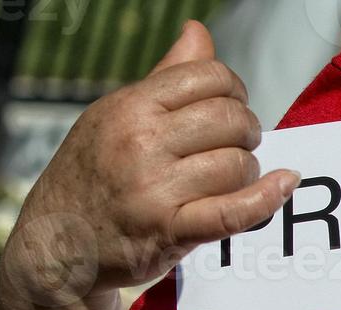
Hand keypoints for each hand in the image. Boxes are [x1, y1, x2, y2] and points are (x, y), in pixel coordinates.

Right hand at [0, 20, 298, 304]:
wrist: (57, 244)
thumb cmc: (94, 176)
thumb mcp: (116, 117)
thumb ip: (165, 79)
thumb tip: (198, 34)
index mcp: (130, 107)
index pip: (208, 76)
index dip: (233, 91)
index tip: (232, 109)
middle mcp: (141, 142)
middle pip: (230, 119)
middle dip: (246, 131)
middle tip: (238, 145)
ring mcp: (155, 188)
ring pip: (237, 164)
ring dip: (247, 172)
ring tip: (231, 177)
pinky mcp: (170, 231)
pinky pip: (235, 211)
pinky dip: (266, 197)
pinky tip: (283, 183)